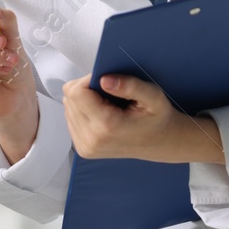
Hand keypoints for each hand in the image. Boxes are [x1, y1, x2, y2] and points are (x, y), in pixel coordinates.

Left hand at [62, 73, 224, 164]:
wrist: (160, 143)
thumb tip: (104, 80)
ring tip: (109, 107)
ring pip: (68, 106)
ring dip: (85, 101)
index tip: (107, 83)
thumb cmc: (157, 119)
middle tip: (111, 95)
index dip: (89, 80)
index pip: (76, 91)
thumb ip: (130, 85)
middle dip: (88, 89)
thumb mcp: (153, 96)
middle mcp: (92, 140)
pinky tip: (103, 115)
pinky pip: (71, 118)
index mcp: (107, 126)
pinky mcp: (82, 148)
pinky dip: (84, 111)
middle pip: (70, 98)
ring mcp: (85, 146)